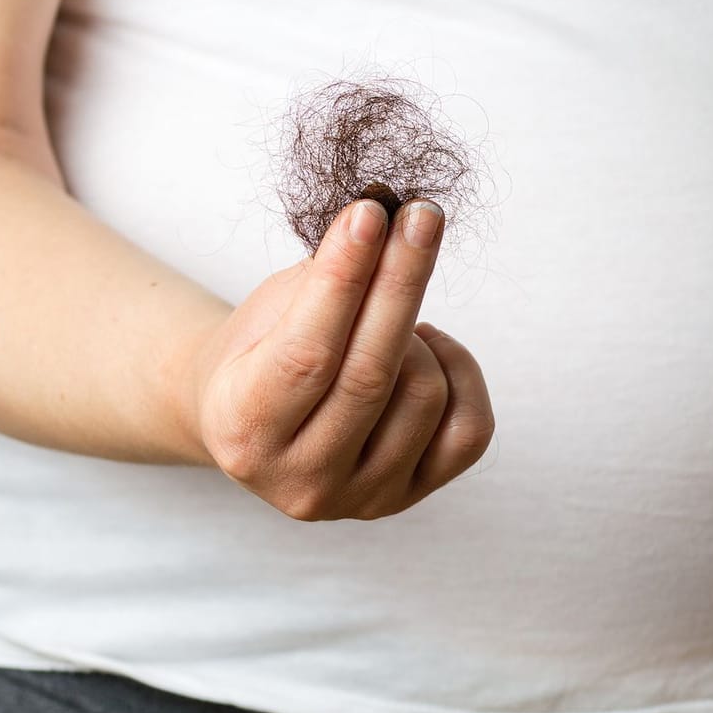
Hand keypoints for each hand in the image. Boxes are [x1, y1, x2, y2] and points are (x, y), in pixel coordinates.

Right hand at [181, 196, 494, 519]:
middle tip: (422, 216)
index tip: (371, 213)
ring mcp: (361, 499)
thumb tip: (387, 221)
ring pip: (424, 394)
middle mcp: (301, 479)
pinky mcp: (410, 497)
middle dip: (401, 281)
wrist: (256, 422)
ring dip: (418, 333)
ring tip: (391, 314)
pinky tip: (426, 351)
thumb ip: (323, 279)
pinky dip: (458, 372)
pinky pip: (469, 429)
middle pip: (372, 375)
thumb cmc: (260, 354)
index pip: (307, 351)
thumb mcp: (269, 311)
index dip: (344, 277)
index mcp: (243, 428)